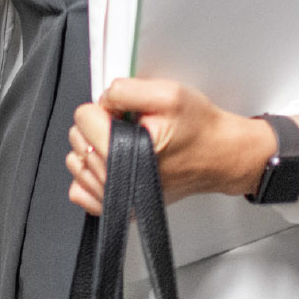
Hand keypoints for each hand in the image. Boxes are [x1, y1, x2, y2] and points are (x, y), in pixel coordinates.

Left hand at [64, 77, 269, 212]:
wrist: (221, 156)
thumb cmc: (200, 129)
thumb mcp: (168, 93)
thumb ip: (126, 90)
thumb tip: (101, 99)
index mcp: (127, 150)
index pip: (83, 118)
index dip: (104, 106)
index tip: (124, 110)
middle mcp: (119, 179)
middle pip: (78, 139)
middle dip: (98, 125)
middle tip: (128, 125)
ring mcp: (118, 198)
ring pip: (76, 163)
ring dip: (93, 148)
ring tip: (123, 144)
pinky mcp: (121, 208)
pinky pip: (82, 192)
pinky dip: (90, 176)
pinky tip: (111, 164)